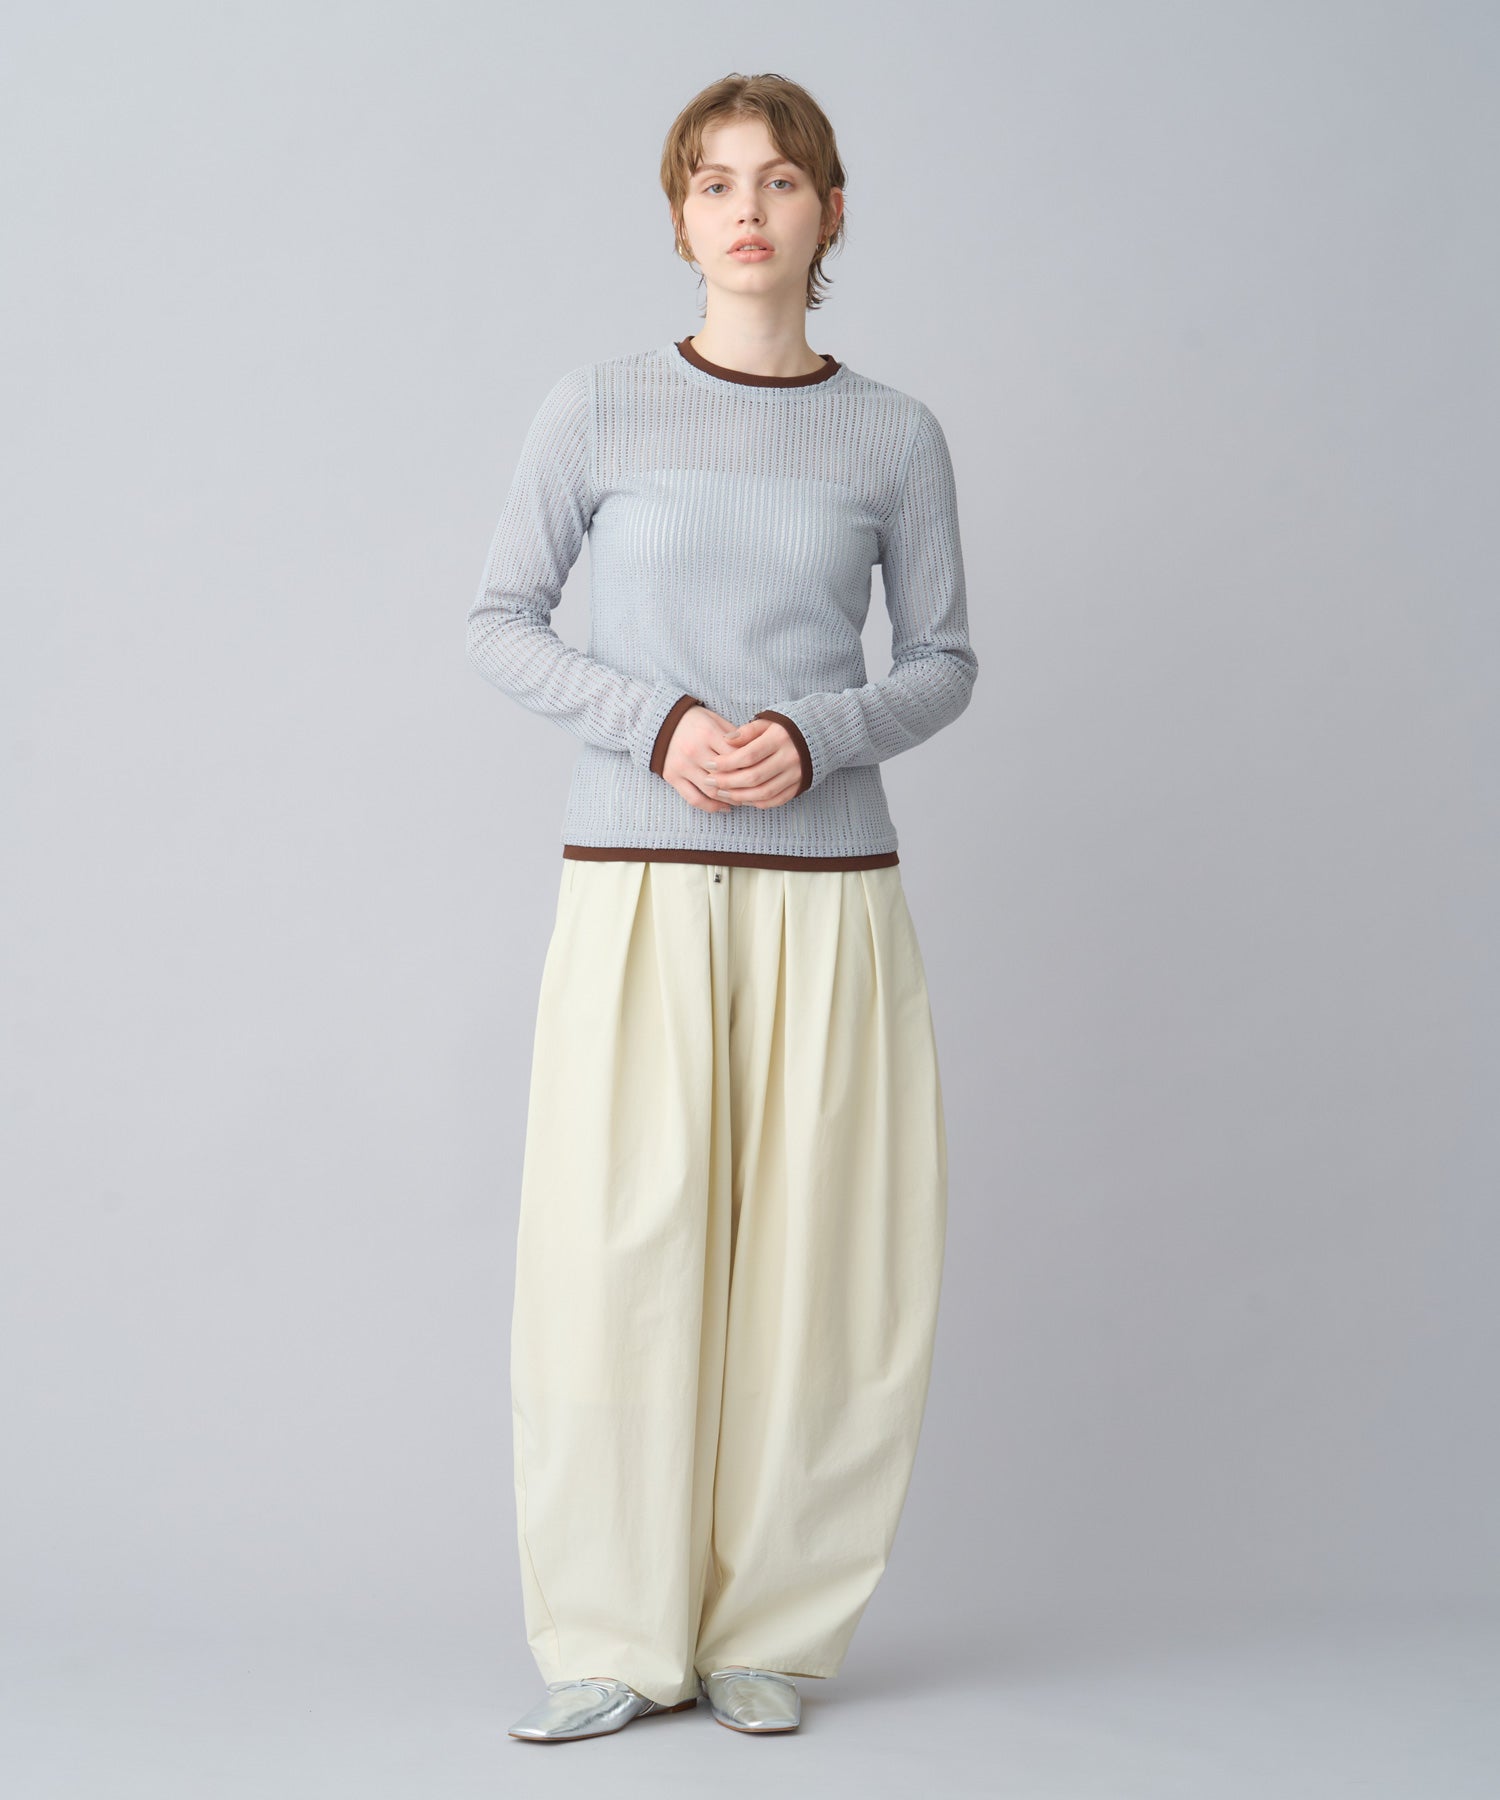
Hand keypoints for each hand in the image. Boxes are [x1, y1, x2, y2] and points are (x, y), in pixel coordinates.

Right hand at [665, 712, 802, 811]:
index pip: (736, 755)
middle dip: (744, 784)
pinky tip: (724, 807)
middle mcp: (694, 751)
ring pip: (712, 790)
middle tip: (758, 789)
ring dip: (731, 798)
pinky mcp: (673, 778)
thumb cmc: (694, 721)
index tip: (762, 771)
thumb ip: (735, 736)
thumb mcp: (715, 720)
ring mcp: (682, 766)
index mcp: (707, 733)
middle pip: (726, 775)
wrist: (660, 722)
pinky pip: (694, 799)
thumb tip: (755, 754)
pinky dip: (711, 807)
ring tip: (744, 800)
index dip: (752, 765)